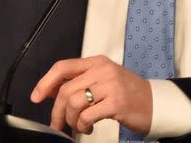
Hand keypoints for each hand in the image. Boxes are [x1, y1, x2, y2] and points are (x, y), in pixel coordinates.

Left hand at [30, 56, 152, 135]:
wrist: (155, 103)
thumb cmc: (127, 93)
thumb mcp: (103, 81)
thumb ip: (79, 82)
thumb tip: (50, 91)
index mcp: (97, 62)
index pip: (63, 67)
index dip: (45, 82)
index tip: (36, 96)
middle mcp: (103, 70)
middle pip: (65, 89)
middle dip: (57, 111)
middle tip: (57, 124)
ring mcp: (110, 85)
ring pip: (74, 103)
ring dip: (71, 120)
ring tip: (79, 126)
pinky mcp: (116, 102)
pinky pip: (87, 116)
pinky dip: (83, 126)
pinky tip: (89, 128)